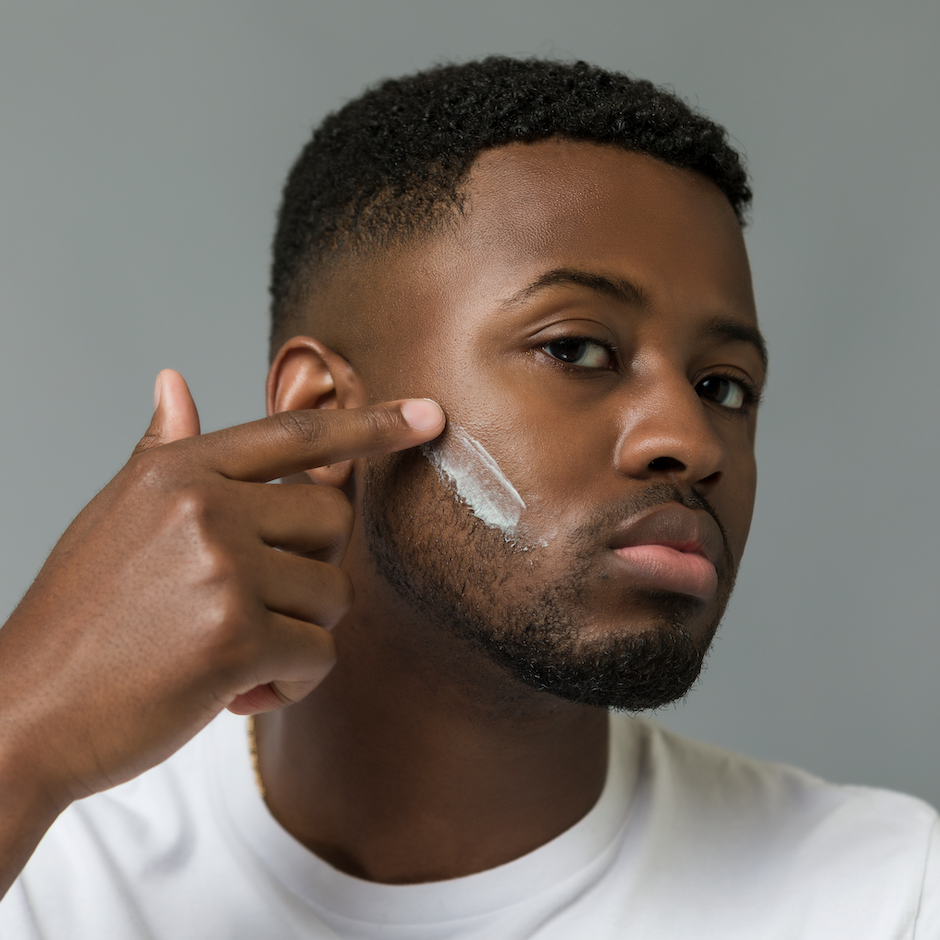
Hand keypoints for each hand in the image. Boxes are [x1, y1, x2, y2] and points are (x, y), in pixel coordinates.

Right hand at [0, 370, 443, 810]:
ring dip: (298, 634)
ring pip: (333, 593)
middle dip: (312, 572)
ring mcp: (222, 568)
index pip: (298, 435)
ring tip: (234, 653)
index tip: (429, 416)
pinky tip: (237, 691)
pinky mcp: (236, 636)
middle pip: (334, 522)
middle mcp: (205, 506)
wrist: (26, 710)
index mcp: (179, 470)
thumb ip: (164, 450)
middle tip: (257, 606)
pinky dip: (291, 681)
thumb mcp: (116, 514)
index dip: (372, 426)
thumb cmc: (81, 617)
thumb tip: (174, 381)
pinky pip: (320, 653)